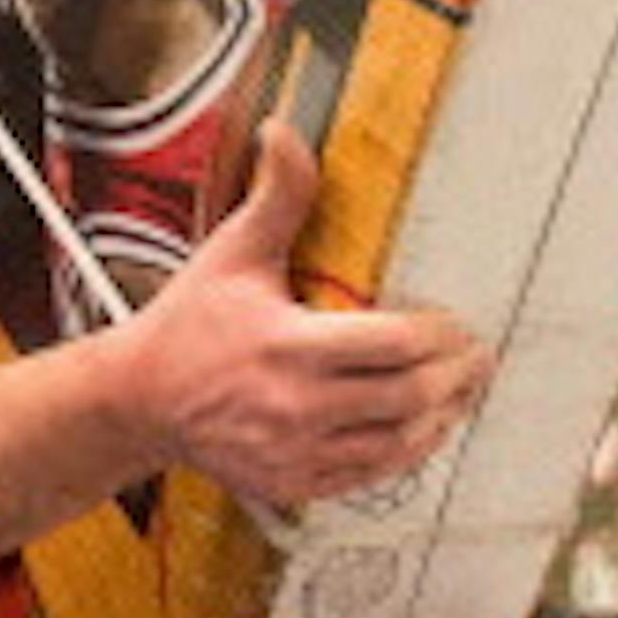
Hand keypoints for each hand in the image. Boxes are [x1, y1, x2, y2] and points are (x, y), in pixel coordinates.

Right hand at [118, 121, 491, 511]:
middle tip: (477, 358)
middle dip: (455, 376)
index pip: (393, 343)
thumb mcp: (233, 252)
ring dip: (440, 417)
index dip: (439, 334)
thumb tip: (287, 135)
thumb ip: (277, 195)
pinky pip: (370, 475)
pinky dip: (404, 452)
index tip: (456, 323)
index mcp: (287, 345)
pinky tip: (420, 428)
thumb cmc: (187, 326)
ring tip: (461, 393)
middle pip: (408, 396)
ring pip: (398, 444)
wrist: (140, 401)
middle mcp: (295, 406)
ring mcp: (297, 452)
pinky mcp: (295, 482)